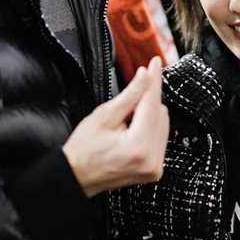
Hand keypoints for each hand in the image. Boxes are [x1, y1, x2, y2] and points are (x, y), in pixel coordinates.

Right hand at [62, 55, 168, 196]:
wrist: (76, 178)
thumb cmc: (83, 151)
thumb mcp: (103, 116)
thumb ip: (129, 95)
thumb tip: (145, 76)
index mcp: (138, 146)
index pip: (152, 102)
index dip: (153, 80)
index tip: (155, 62)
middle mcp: (152, 159)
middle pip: (160, 112)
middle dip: (146, 100)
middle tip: (126, 101)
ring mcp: (155, 167)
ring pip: (163, 123)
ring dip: (148, 114)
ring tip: (125, 121)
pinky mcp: (155, 169)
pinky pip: (160, 137)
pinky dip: (149, 127)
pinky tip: (132, 129)